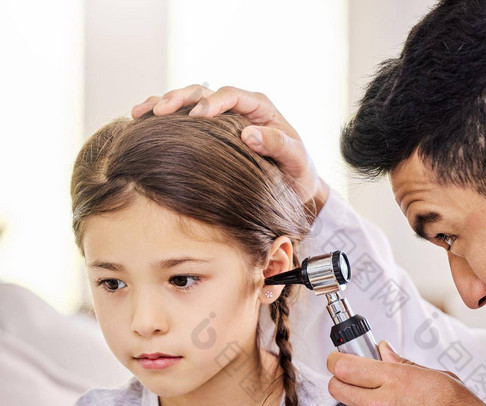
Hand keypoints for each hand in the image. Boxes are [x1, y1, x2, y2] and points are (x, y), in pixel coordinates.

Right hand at [131, 84, 327, 212]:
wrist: (294, 188)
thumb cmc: (298, 174)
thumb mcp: (297, 161)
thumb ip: (279, 145)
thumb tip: (249, 133)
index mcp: (259, 108)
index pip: (232, 95)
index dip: (212, 102)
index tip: (197, 116)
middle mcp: (237, 108)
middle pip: (203, 92)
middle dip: (179, 98)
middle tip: (159, 111)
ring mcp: (221, 119)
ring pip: (188, 102)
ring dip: (163, 104)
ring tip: (140, 112)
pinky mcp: (208, 133)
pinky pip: (182, 120)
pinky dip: (161, 119)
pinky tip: (141, 122)